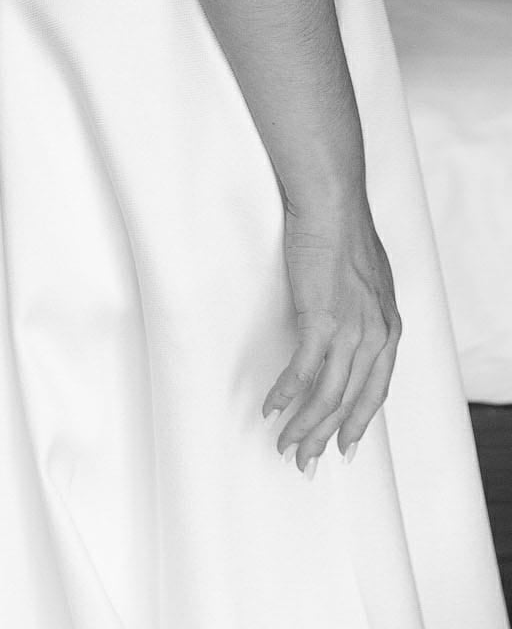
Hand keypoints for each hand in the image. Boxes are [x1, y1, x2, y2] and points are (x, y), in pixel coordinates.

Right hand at [263, 195, 400, 470]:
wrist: (331, 202)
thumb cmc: (343, 228)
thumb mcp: (368, 277)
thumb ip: (364, 307)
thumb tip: (349, 322)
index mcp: (388, 325)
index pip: (377, 388)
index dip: (359, 421)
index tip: (344, 446)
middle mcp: (375, 334)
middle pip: (351, 401)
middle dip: (326, 436)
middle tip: (306, 460)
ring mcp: (350, 329)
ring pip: (327, 394)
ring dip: (304, 424)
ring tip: (284, 443)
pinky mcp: (320, 319)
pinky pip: (303, 370)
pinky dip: (286, 394)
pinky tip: (272, 407)